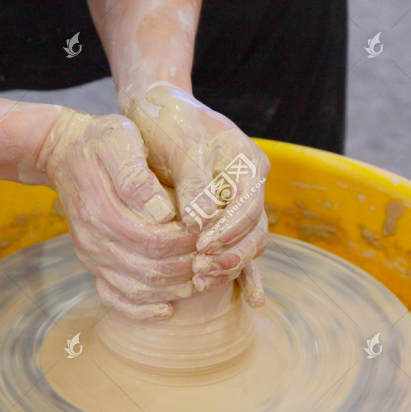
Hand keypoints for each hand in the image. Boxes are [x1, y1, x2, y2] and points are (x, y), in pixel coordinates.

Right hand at [39, 108, 197, 319]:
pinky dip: (142, 309)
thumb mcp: (119, 140)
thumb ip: (136, 176)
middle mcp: (93, 238)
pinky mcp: (93, 265)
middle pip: (148, 268)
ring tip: (202, 278)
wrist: (66, 152)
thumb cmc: (102, 141)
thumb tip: (162, 213)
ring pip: (136, 288)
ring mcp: (91, 255)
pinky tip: (167, 308)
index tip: (208, 234)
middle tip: (215, 259)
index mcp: (101, 208)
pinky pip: (114, 298)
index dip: (185, 243)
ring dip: (173, 289)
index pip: (152, 239)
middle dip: (186, 267)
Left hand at [122, 84, 269, 306]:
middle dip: (229, 253)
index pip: (247, 205)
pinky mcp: (225, 218)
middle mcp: (248, 184)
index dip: (228, 229)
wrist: (156, 112)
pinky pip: (241, 248)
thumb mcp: (180, 144)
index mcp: (245, 161)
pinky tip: (251, 300)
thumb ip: (194, 182)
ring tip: (201, 280)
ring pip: (248, 243)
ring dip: (229, 265)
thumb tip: (200, 220)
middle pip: (254, 230)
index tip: (201, 245)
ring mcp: (238, 203)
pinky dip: (245, 273)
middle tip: (200, 269)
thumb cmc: (168, 122)